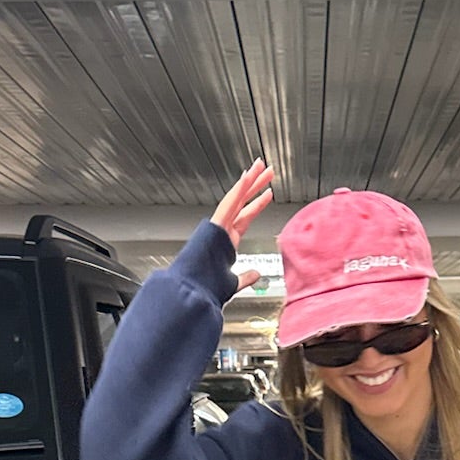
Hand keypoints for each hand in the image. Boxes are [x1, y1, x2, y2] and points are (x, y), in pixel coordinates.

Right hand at [210, 160, 275, 291]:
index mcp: (226, 242)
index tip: (268, 192)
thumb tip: (256, 274)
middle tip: (267, 170)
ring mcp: (217, 227)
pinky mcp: (214, 227)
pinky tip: (247, 178)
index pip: (245, 217)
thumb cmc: (206, 290)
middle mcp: (222, 231)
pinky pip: (228, 205)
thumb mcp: (234, 283)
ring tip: (261, 166)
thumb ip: (245, 277)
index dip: (257, 204)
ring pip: (236, 198)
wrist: (191, 294)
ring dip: (250, 181)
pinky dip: (238, 191)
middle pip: (243, 202)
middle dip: (255, 185)